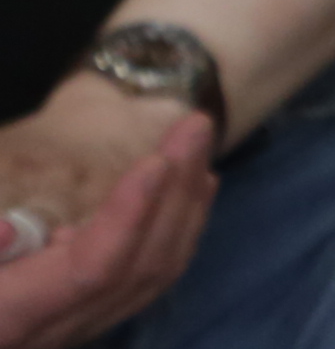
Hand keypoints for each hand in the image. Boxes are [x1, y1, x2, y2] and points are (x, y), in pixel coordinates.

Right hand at [0, 97, 212, 347]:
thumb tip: (8, 231)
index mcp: (9, 318)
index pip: (89, 271)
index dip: (126, 217)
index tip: (153, 161)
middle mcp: (46, 333)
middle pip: (134, 270)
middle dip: (172, 192)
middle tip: (194, 124)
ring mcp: (66, 331)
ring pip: (149, 278)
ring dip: (183, 206)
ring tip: (197, 148)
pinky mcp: (75, 320)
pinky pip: (142, 282)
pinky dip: (174, 231)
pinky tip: (186, 189)